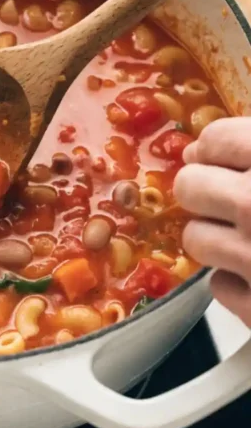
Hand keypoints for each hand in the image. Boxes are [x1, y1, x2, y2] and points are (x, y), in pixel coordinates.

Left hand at [174, 117, 250, 325]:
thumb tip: (213, 144)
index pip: (215, 139)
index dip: (212, 149)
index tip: (215, 156)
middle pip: (190, 186)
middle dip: (205, 193)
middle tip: (231, 199)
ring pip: (195, 239)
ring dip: (216, 239)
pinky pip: (220, 287)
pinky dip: (238, 284)